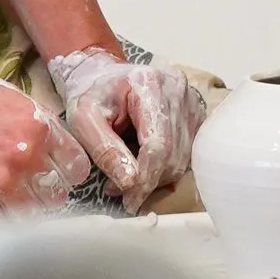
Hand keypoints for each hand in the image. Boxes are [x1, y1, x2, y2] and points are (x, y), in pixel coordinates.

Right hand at [0, 66, 87, 217]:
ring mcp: (0, 184)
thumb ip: (31, 119)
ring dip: (23, 209)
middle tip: (30, 189)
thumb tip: (50, 141)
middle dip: (46, 192)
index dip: (68, 172)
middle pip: (57, 194)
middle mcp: (25, 156)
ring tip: (6, 199)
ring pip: (32, 214)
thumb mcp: (0, 94)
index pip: (76, 165)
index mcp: (37, 126)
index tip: (60, 176)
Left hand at [48, 50, 209, 209]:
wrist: (104, 76)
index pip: (157, 143)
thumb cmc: (92, 95)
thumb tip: (129, 183)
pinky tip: (143, 162)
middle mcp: (178, 90)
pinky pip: (186, 153)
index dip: (145, 178)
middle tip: (120, 191)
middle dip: (147, 181)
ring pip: (182, 158)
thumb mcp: (83, 119)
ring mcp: (191, 102)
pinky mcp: (195, 114)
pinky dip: (164, 166)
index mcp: (149, 83)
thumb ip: (105, 150)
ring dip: (155, 176)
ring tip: (128, 174)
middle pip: (172, 154)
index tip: (129, 202)